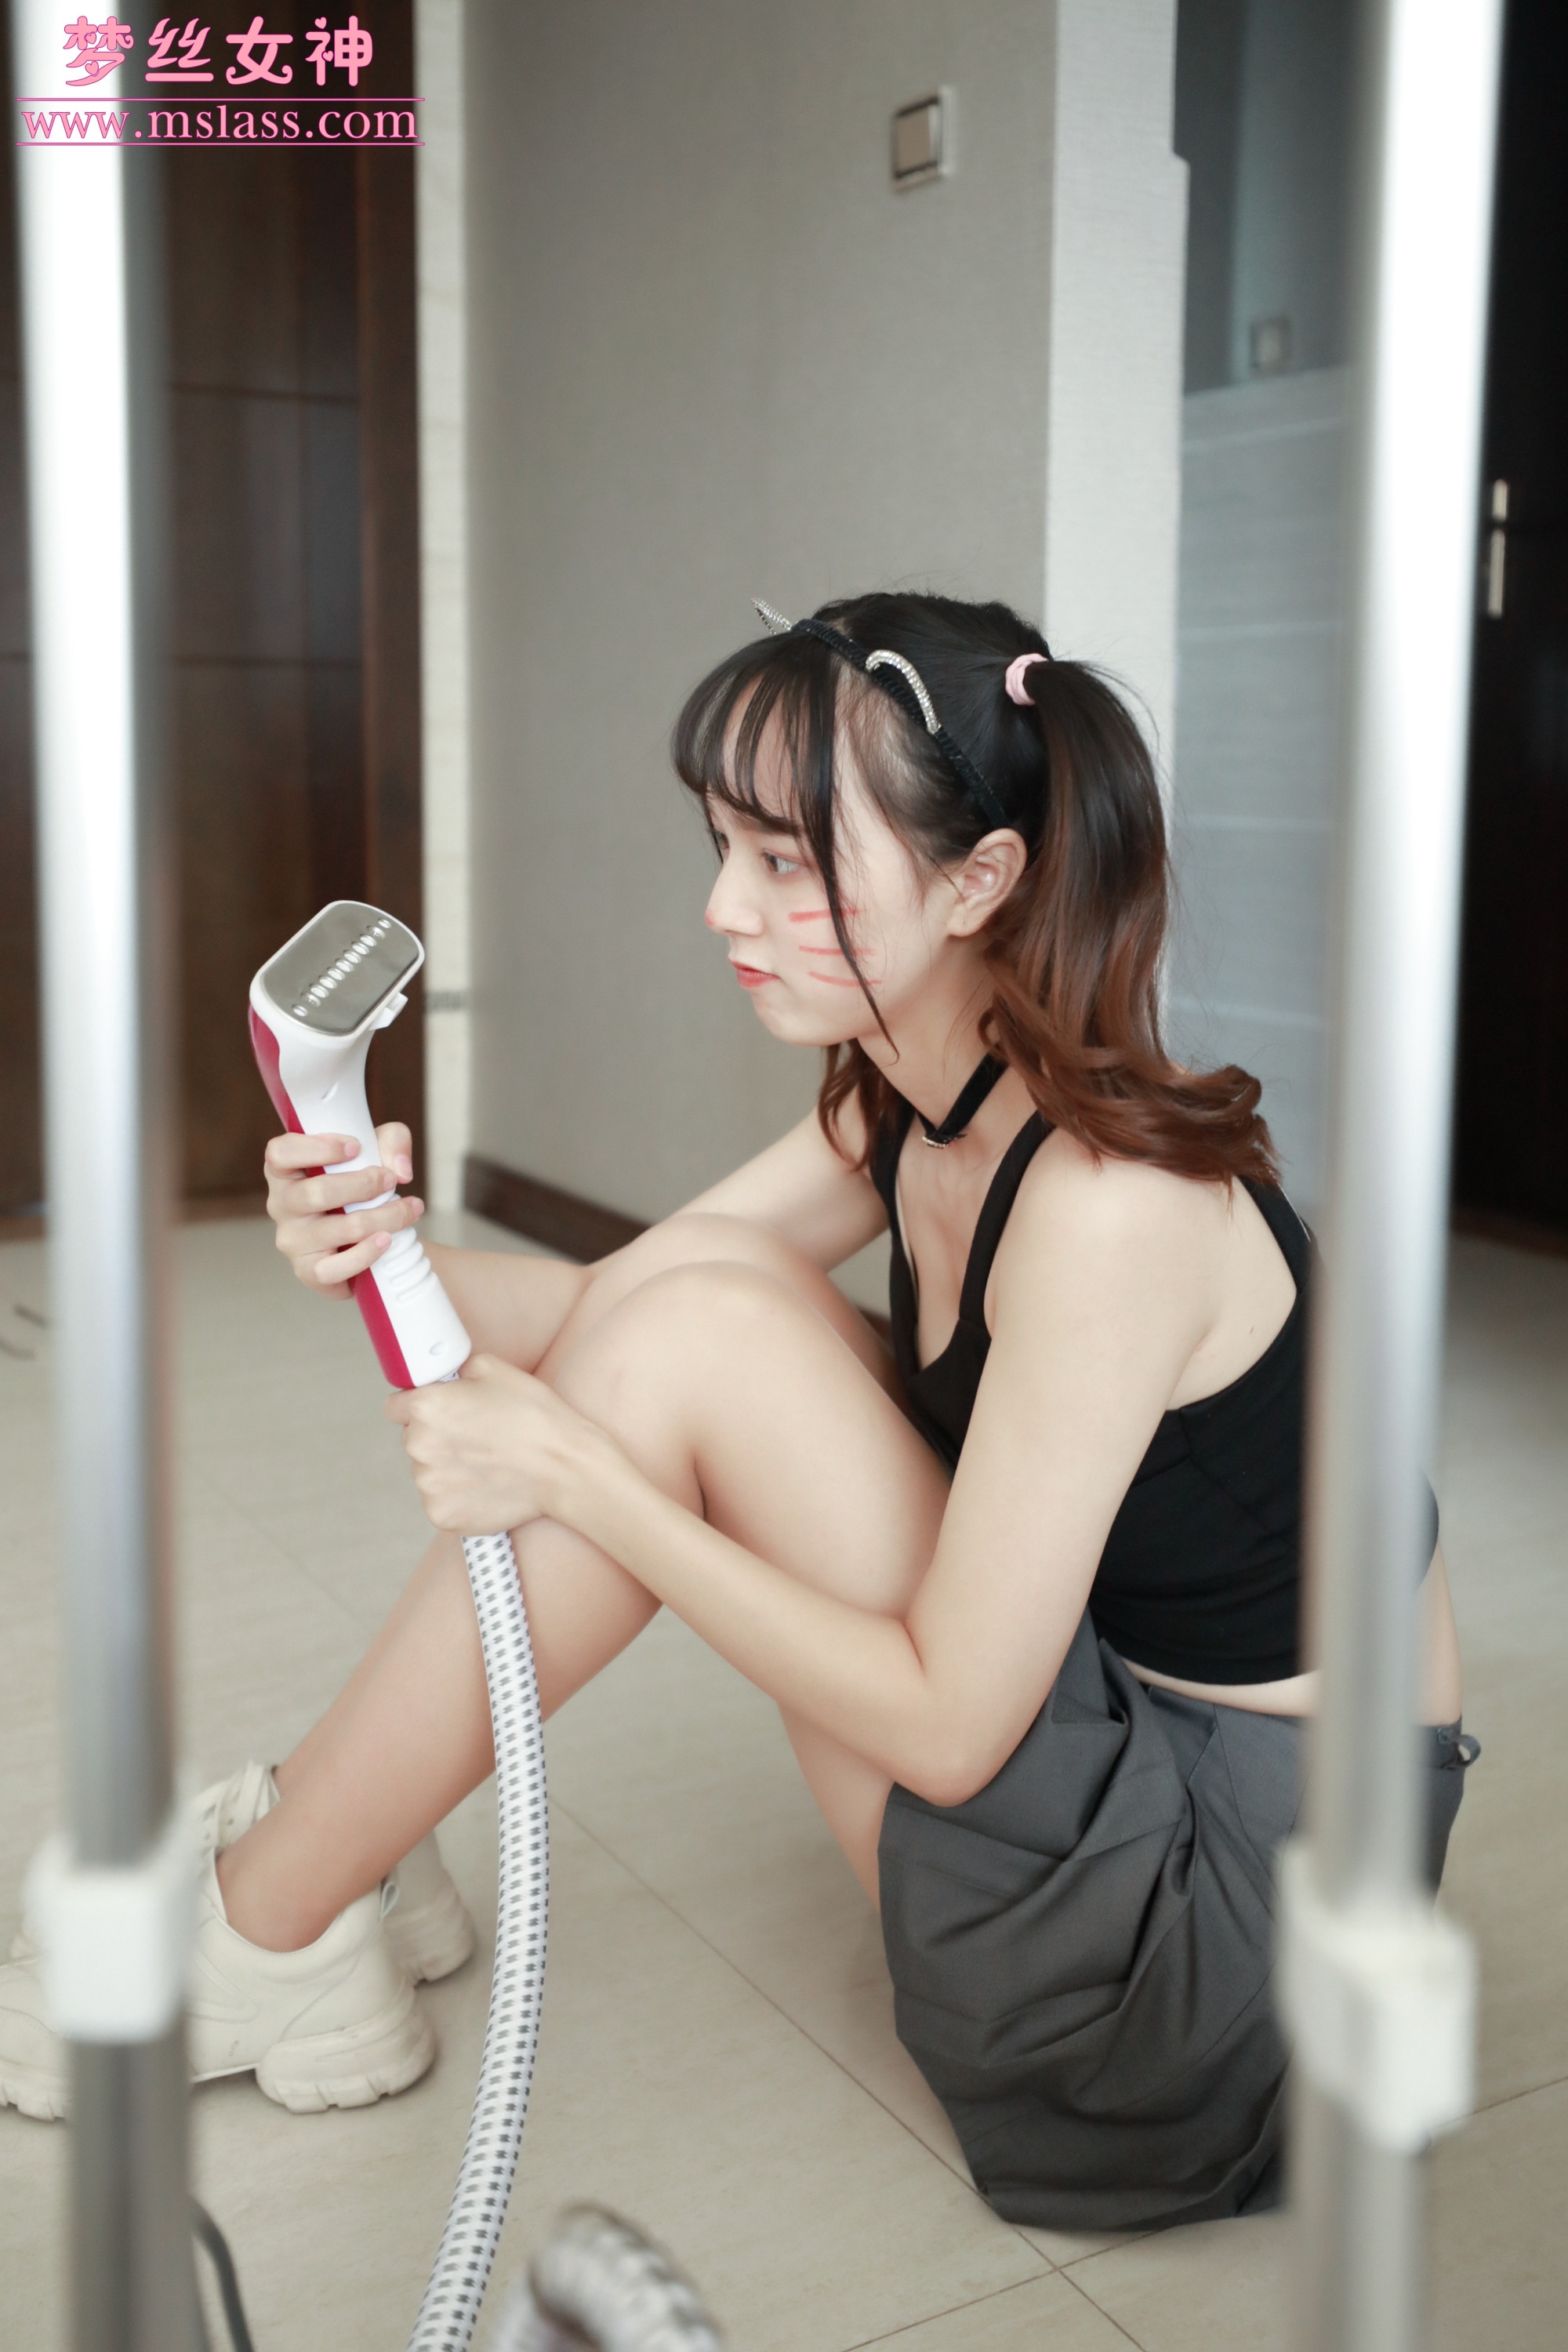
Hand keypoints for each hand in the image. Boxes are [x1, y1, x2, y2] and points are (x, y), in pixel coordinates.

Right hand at [264, 1122, 424, 1299]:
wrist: (367, 1239)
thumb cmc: (362, 1188)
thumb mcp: (378, 1150)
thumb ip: (392, 1141)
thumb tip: (401, 1171)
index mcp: (286, 1171)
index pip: (280, 1152)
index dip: (316, 1147)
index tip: (356, 1147)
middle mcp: (282, 1205)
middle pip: (316, 1192)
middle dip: (363, 1184)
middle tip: (390, 1181)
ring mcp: (292, 1240)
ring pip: (338, 1229)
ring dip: (383, 1217)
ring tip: (408, 1210)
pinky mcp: (308, 1271)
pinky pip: (335, 1267)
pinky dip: (367, 1253)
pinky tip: (387, 1240)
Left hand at [385, 1353, 611, 1535]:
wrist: (565, 1468)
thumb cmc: (535, 1417)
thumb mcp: (494, 1368)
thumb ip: (455, 1372)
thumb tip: (444, 1380)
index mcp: (425, 1407)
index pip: (395, 1406)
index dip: (417, 1404)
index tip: (437, 1411)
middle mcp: (419, 1447)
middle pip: (414, 1439)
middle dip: (438, 1436)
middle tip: (477, 1435)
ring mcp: (429, 1485)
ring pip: (428, 1471)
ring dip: (448, 1466)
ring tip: (488, 1461)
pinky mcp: (442, 1515)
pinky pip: (441, 1499)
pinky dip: (459, 1494)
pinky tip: (488, 1484)